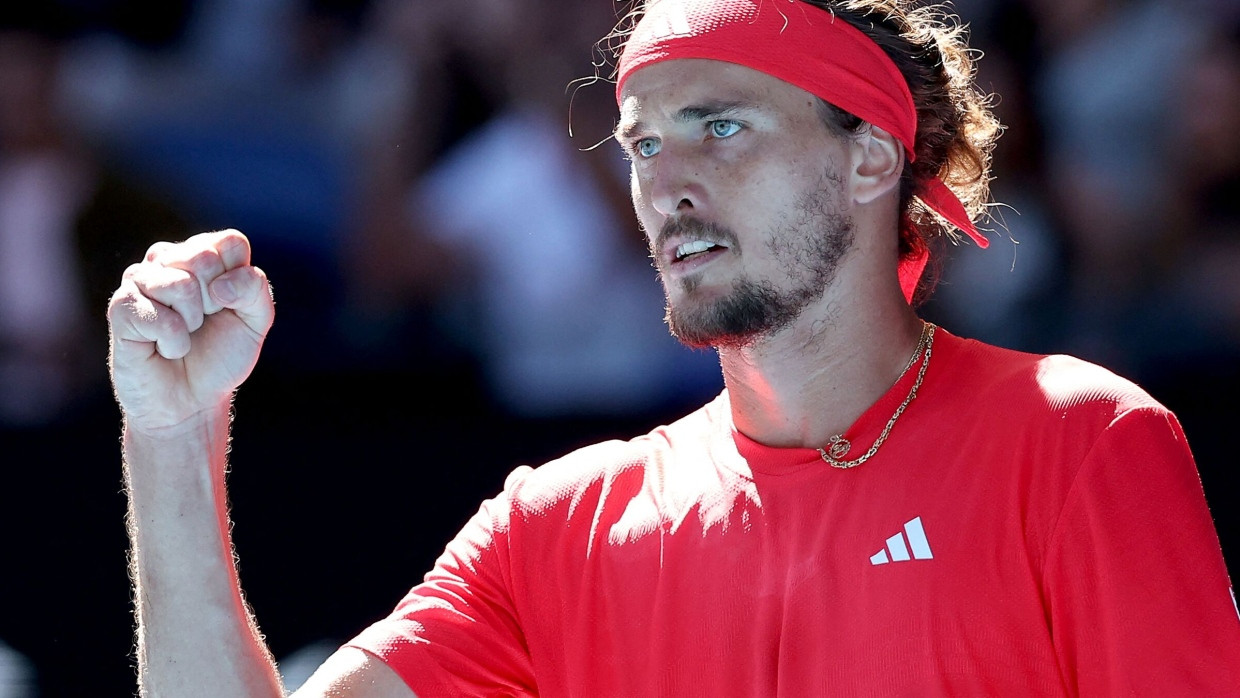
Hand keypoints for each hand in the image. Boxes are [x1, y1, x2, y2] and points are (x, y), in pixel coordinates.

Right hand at [108, 229, 274, 432]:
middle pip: (204, 257)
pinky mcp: (121, 306)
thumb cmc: (220, 356)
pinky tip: (163, 347)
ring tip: (182, 334)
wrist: (190, 401)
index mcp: (204, 255)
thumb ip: (255, 289)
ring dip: (192, 322)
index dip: (237, 280)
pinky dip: (173, 342)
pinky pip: (160, 317)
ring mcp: (140, 279)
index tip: (228, 306)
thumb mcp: (255, 322)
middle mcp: (169, 259)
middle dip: (215, 302)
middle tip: (202, 324)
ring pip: (180, 285)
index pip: (230, 243)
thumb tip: (219, 285)